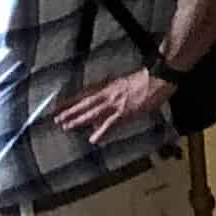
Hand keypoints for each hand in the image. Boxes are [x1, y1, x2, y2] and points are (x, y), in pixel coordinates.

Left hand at [48, 68, 177, 147]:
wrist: (159, 76)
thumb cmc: (147, 78)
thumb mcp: (126, 81)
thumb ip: (115, 90)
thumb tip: (108, 100)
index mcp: (109, 85)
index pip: (85, 94)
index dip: (71, 100)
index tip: (58, 105)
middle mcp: (108, 94)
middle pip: (85, 104)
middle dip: (70, 112)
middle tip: (56, 120)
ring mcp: (115, 103)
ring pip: (92, 113)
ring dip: (79, 120)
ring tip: (66, 127)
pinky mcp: (125, 112)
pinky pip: (110, 124)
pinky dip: (101, 132)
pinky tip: (93, 140)